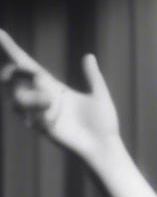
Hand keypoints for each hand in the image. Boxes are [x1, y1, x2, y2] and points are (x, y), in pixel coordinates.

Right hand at [0, 29, 118, 156]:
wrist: (104, 148)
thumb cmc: (104, 125)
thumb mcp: (100, 95)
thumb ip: (93, 76)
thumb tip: (89, 56)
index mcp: (54, 87)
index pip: (27, 65)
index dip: (11, 49)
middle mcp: (42, 97)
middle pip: (14, 76)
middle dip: (20, 72)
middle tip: (40, 78)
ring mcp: (38, 113)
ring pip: (16, 96)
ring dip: (32, 97)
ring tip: (51, 103)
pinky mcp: (39, 127)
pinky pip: (28, 114)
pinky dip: (40, 113)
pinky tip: (53, 121)